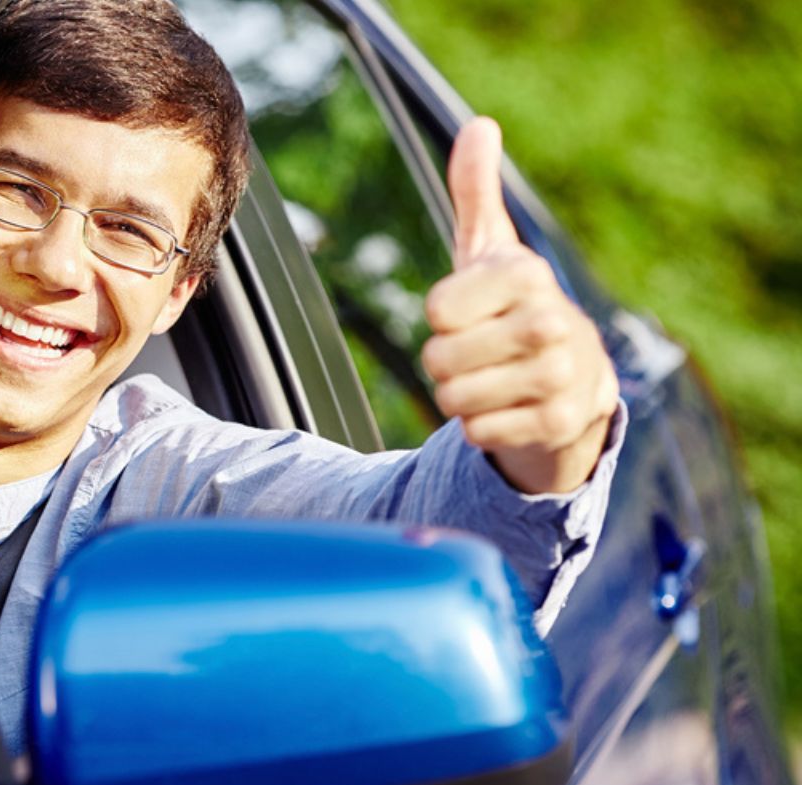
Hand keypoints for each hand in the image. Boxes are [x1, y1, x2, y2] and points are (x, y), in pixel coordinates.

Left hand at [420, 117, 619, 493]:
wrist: (574, 380)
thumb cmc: (514, 307)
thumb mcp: (490, 248)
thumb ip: (475, 190)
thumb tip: (480, 125)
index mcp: (526, 275)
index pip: (436, 308)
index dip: (442, 317)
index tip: (474, 311)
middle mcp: (551, 321)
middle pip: (438, 358)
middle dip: (446, 362)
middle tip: (483, 352)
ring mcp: (559, 376)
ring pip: (454, 399)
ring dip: (461, 396)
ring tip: (495, 379)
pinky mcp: (558, 424)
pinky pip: (477, 434)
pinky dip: (482, 428)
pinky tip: (512, 409)